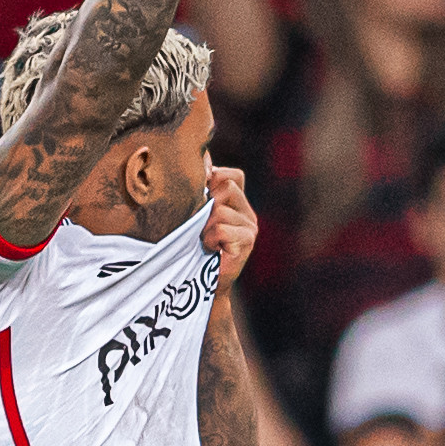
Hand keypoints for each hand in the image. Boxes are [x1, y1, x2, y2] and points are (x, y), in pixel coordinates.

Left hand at [202, 165, 257, 288]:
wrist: (202, 287)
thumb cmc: (193, 249)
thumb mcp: (195, 216)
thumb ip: (199, 192)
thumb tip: (200, 159)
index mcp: (238, 203)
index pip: (231, 175)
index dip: (212, 180)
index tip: (200, 200)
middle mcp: (248, 213)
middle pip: (225, 187)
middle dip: (206, 205)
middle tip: (201, 227)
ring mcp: (251, 228)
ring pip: (219, 210)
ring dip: (204, 226)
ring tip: (205, 242)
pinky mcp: (248, 242)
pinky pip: (221, 228)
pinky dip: (210, 238)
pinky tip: (211, 249)